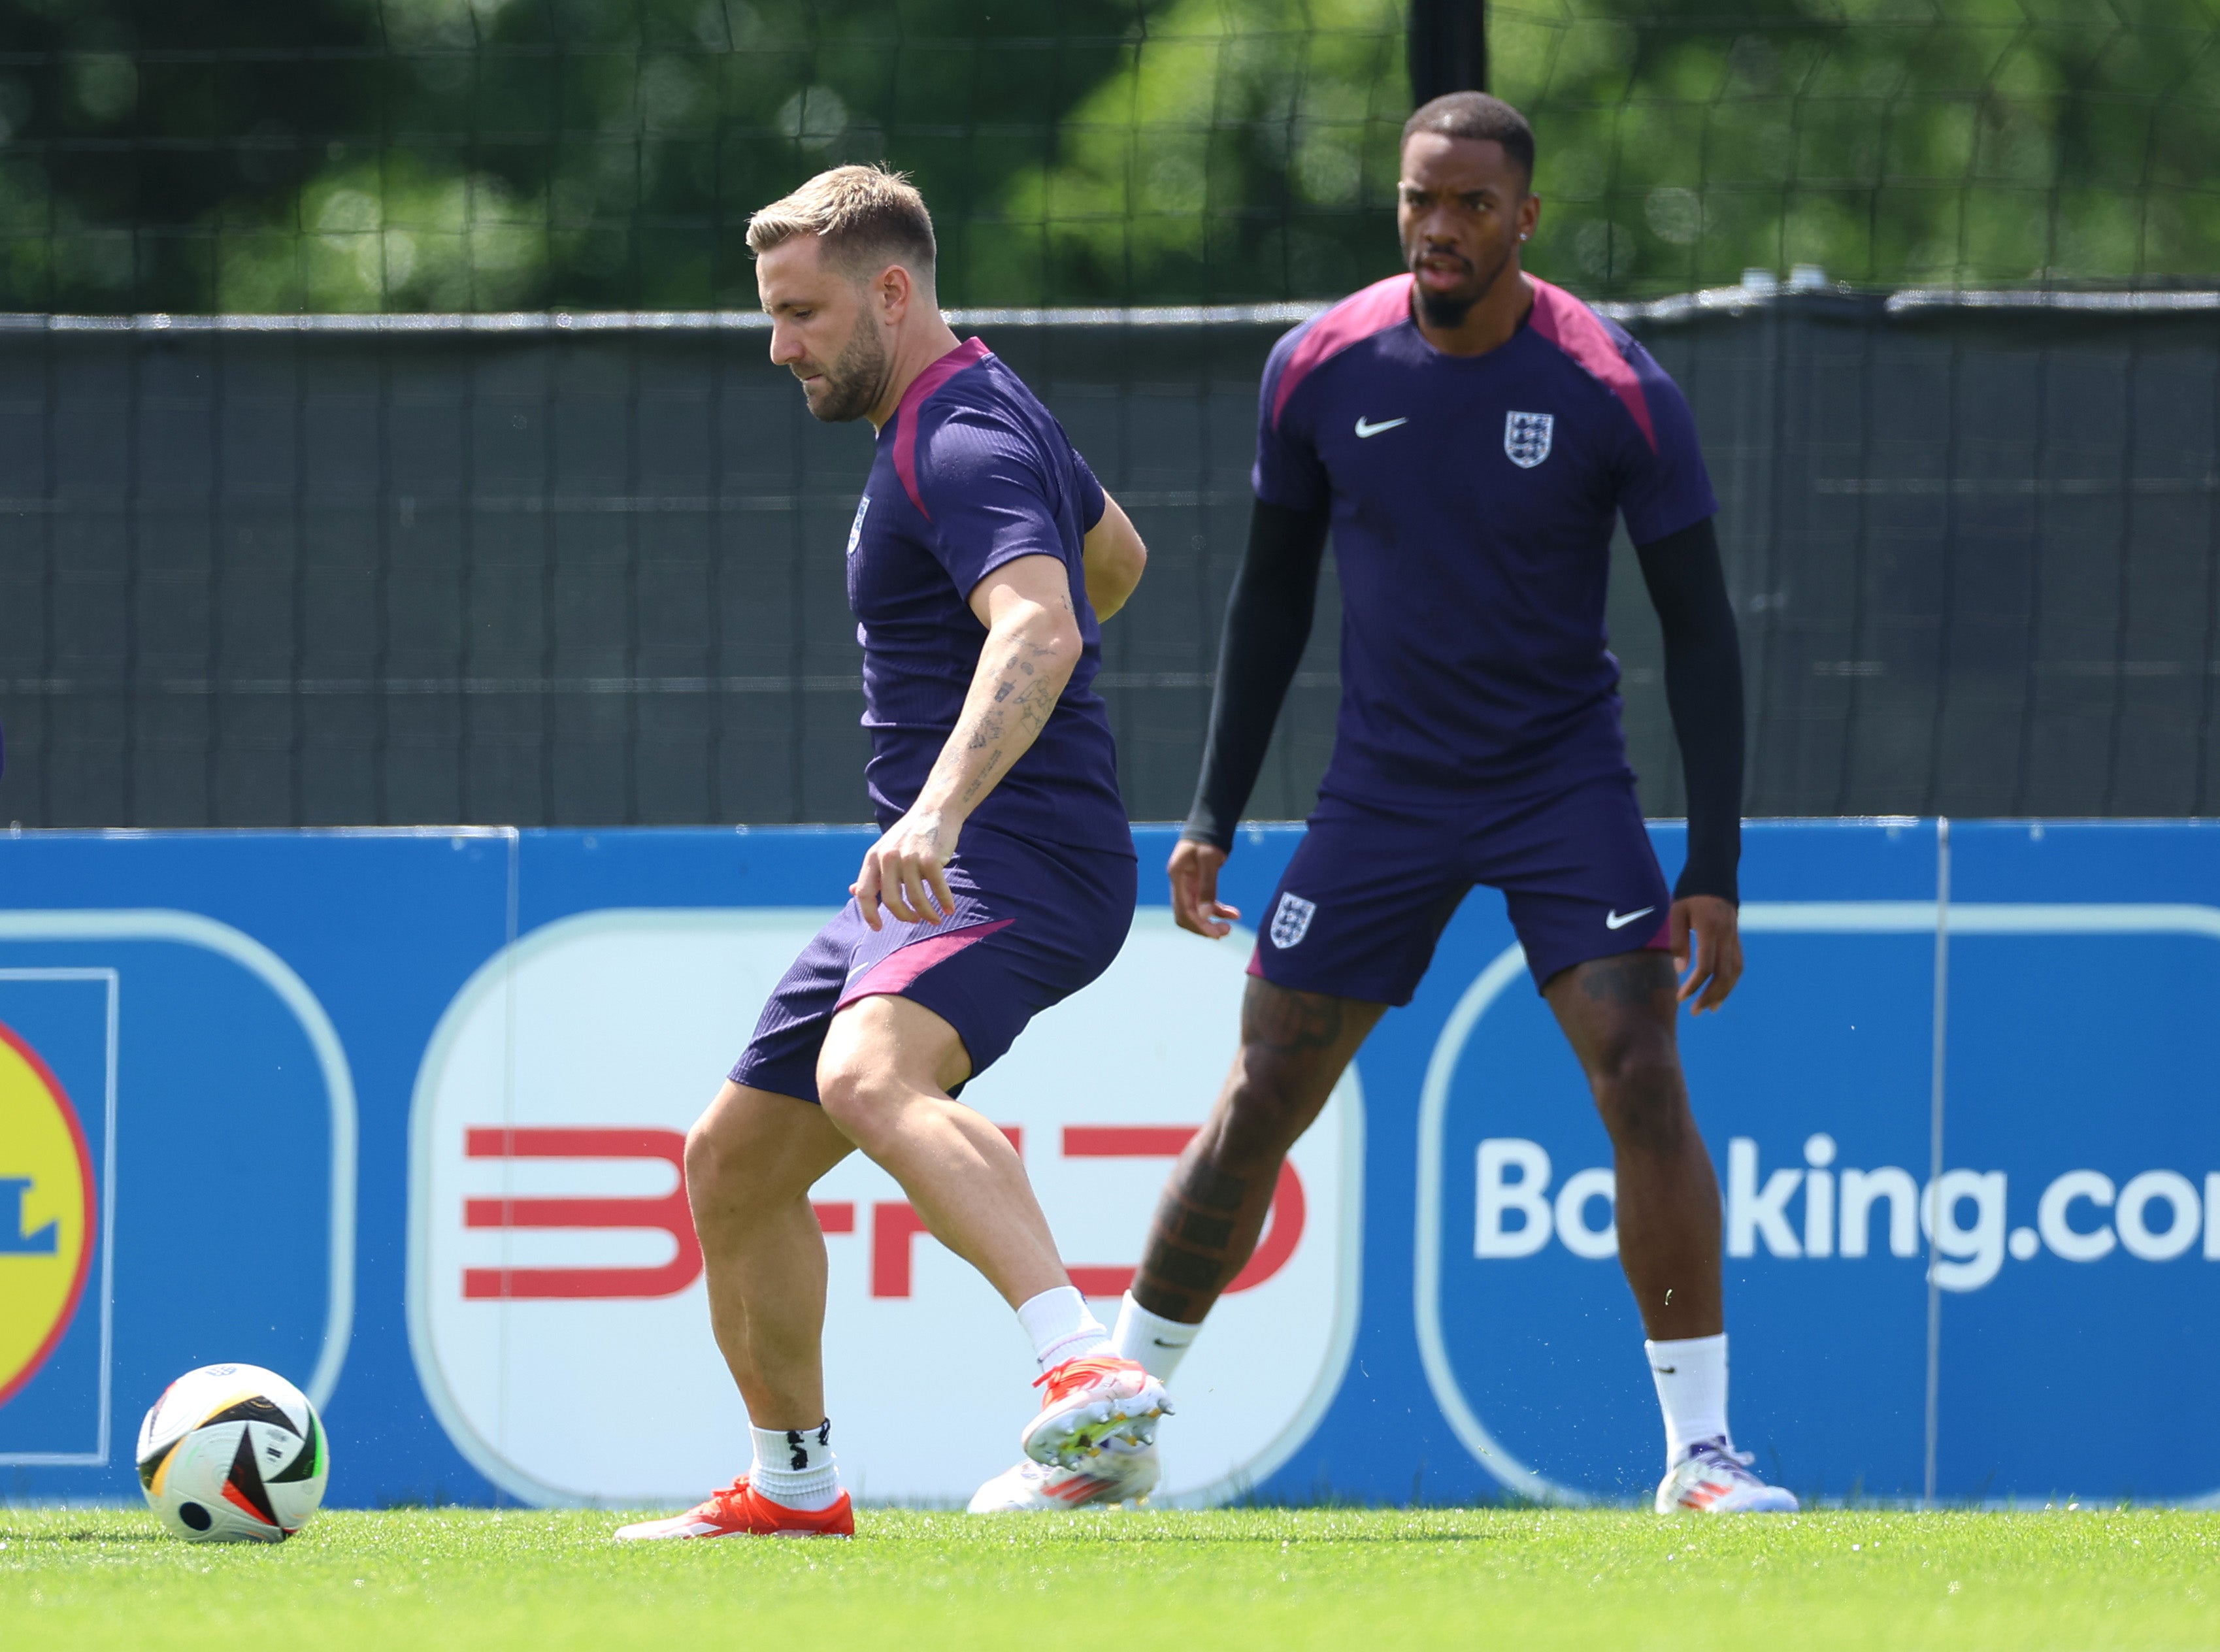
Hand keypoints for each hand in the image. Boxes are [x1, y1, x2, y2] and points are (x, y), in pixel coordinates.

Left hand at [852, 809, 957, 930]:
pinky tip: (949, 909)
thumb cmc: (909, 834)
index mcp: (873, 857)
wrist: (935, 810)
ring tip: (935, 918)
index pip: (864, 893)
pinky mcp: (931, 859)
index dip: (869, 914)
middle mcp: (888, 858)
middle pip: (891, 901)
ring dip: (928, 914)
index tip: (878, 928)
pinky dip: (944, 902)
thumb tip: (853, 892)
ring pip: (916, 898)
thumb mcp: (884, 850)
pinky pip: (937, 889)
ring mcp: (909, 858)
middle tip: (914, 920)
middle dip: (904, 916)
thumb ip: (872, 872)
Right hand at [1168, 838, 1239, 937]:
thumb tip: (1204, 915)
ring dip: (1211, 921)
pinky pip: (1206, 903)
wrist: (1211, 823)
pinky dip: (1218, 910)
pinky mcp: (1198, 884)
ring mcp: (1188, 885)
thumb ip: (1207, 886)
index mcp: (1177, 877)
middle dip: (1204, 927)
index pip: (1183, 910)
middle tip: (1224, 932)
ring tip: (1230, 927)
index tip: (1217, 933)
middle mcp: (1180, 884)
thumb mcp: (1209, 859)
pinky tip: (1234, 914)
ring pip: (1197, 912)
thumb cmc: (1208, 837)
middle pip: (1187, 916)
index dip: (1199, 925)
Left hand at [1670, 894, 1742, 1013]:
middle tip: (1694, 1011)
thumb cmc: (1690, 891)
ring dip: (1724, 992)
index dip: (1693, 985)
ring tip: (1710, 1008)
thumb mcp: (1677, 912)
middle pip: (1723, 974)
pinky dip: (1731, 980)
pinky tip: (1721, 990)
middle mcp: (1726, 936)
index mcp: (1710, 930)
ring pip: (1735, 971)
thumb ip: (1678, 940)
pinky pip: (1738, 963)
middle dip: (1709, 996)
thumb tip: (1680, 970)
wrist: (1715, 873)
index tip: (1680, 997)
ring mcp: (1734, 937)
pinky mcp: (1736, 937)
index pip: (1705, 967)